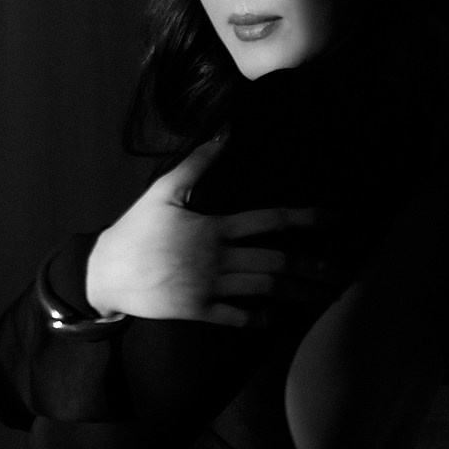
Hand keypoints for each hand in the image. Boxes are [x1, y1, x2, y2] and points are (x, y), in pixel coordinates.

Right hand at [84, 137, 338, 326]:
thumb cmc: (135, 230)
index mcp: (214, 227)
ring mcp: (208, 287)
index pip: (270, 221)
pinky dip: (260, 318)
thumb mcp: (164, 191)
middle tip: (342, 273)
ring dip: (299, 294)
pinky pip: (238, 317)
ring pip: (265, 291)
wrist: (105, 272)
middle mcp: (216, 258)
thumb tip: (226, 130)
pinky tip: (278, 317)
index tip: (334, 221)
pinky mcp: (197, 311)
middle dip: (314, 268)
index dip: (306, 220)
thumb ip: (198, 163)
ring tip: (323, 297)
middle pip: (277, 263)